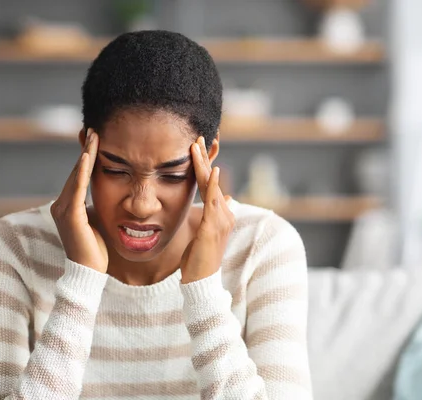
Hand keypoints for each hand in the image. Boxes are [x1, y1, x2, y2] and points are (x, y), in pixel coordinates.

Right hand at [51, 129, 108, 272]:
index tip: (95, 138)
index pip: (78, 176)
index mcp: (67, 206)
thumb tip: (107, 191)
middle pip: (75, 172)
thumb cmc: (96, 249)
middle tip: (94, 129)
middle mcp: (60, 205)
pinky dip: (82, 171)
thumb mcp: (96, 220)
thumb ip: (95, 205)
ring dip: (86, 155)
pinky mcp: (69, 215)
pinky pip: (76, 188)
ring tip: (94, 136)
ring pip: (75, 176)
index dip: (87, 157)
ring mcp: (62, 209)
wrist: (89, 272)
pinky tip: (88, 156)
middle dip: (86, 150)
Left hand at [180, 137, 234, 283]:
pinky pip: (214, 201)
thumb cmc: (198, 260)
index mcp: (220, 214)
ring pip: (211, 185)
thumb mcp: (204, 234)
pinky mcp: (213, 227)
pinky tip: (212, 170)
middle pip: (212, 180)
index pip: (210, 184)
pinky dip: (213, 184)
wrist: (200, 282)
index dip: (204, 165)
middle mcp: (224, 214)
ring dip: (204, 164)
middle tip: (197, 136)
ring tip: (196, 145)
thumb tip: (225, 200)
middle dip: (204, 157)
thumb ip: (211, 216)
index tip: (196, 146)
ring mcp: (221, 220)